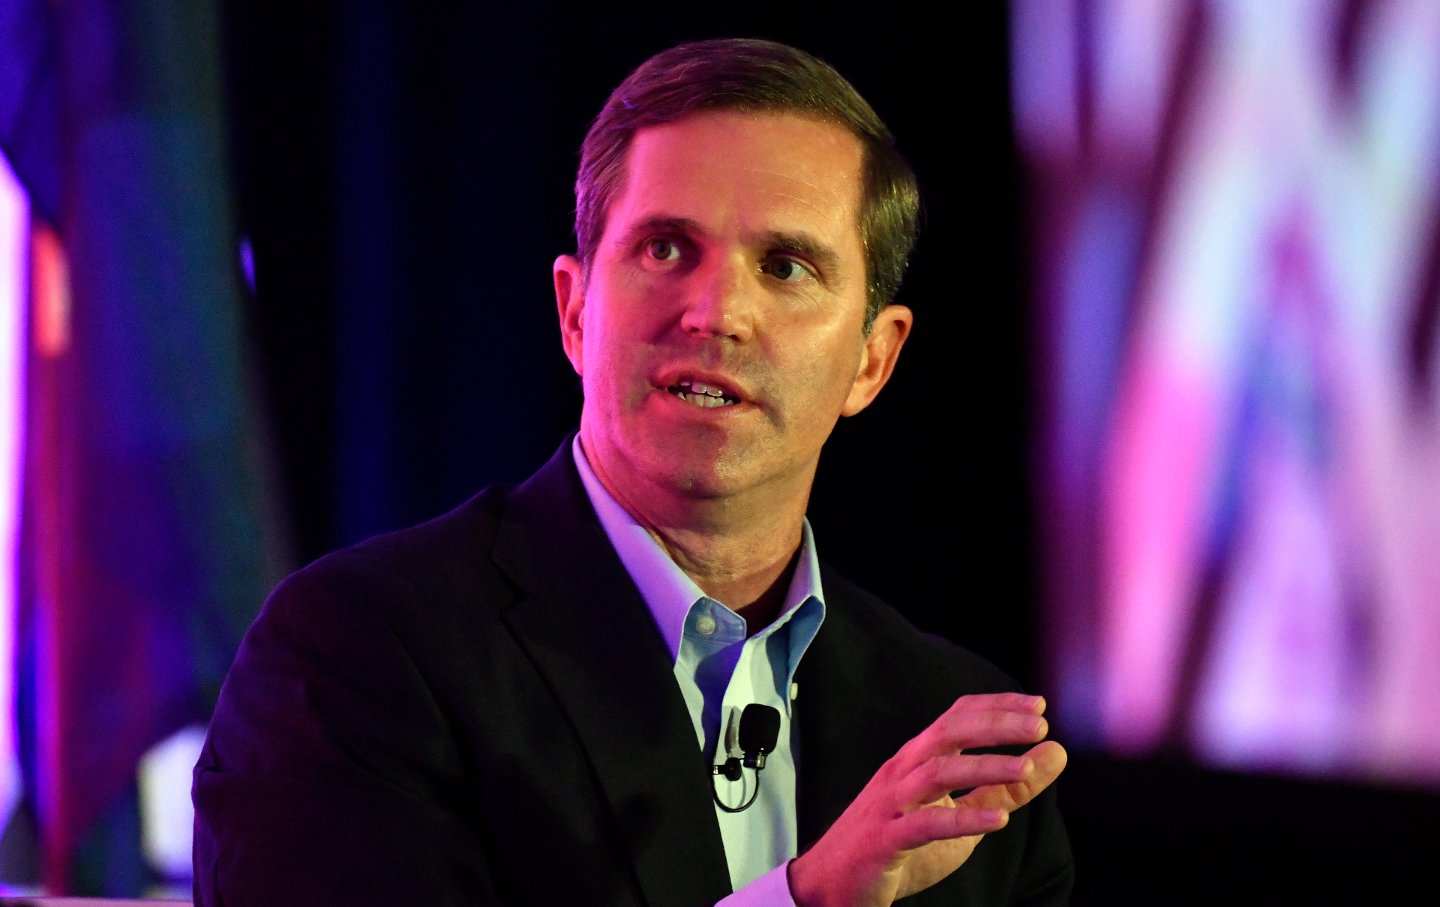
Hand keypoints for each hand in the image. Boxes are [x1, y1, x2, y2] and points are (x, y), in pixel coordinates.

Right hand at [787, 693, 1066, 906]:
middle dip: (994, 725)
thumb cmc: (897, 846)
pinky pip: (926, 825)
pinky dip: (963, 821)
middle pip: (948, 732)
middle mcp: (902, 772)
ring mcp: (891, 804)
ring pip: (938, 772)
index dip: (996, 705)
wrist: (834, 886)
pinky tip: (1000, 823)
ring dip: (985, 766)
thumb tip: (1055, 754)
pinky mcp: (886, 840)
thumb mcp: (960, 816)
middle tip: (1039, 724)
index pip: (956, 716)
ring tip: (1026, 767)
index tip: (1037, 704)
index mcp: (916, 760)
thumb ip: (1006, 788)